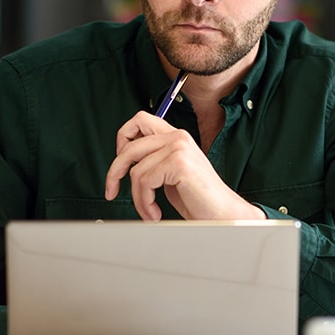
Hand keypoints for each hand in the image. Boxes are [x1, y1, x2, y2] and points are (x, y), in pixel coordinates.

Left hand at [103, 111, 265, 221]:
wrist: (222, 214)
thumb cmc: (199, 199)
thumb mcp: (170, 175)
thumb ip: (154, 162)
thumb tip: (125, 163)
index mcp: (176, 137)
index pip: (140, 120)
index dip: (122, 137)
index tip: (119, 161)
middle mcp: (178, 137)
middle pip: (129, 146)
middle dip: (115, 171)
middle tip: (112, 190)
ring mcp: (179, 148)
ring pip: (136, 170)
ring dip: (138, 198)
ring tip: (149, 211)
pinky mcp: (178, 163)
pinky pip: (144, 182)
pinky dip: (145, 202)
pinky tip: (155, 212)